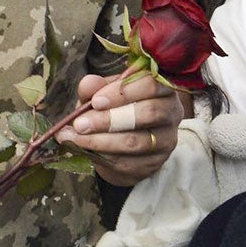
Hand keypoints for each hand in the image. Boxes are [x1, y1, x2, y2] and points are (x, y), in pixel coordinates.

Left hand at [64, 71, 185, 186]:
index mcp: (163, 88)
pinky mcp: (155, 163)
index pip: (151, 85)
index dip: (122, 92)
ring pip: (135, 141)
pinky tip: (83, 151)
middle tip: (80, 124)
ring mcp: (166, 140)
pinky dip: (101, 157)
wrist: (123, 144)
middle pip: (148, 113)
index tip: (95, 101)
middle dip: (109, 119)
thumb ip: (96, 87)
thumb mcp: (104, 93)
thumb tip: (88, 83)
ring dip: (100, 141)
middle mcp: (171, 113)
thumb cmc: (116, 109)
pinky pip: (127, 162)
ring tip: (74, 138)